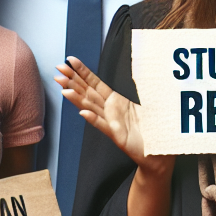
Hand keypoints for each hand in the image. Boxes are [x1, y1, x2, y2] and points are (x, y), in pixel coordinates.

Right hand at [55, 57, 165, 173]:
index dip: (82, 72)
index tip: (70, 61)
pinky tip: (83, 113)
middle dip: (72, 80)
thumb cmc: (151, 128)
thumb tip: (136, 72)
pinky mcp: (118, 135)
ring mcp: (111, 122)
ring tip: (64, 89)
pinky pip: (103, 125)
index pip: (95, 83)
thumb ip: (136, 89)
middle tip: (58, 70)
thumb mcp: (145, 103)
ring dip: (77, 98)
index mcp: (116, 101)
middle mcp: (110, 110)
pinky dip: (93, 119)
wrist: (157, 154)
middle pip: (87, 92)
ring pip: (90, 107)